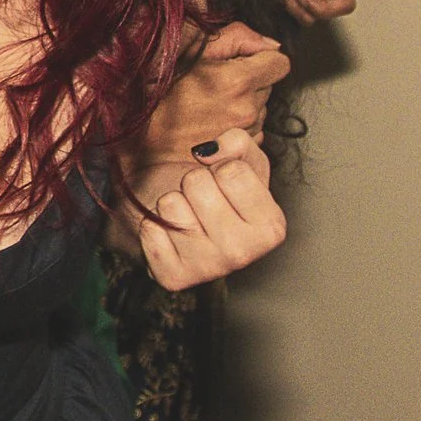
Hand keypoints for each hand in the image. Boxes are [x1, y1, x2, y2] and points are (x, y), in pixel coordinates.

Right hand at [127, 22, 287, 207]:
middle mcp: (247, 109)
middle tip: (214, 84)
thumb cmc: (156, 95)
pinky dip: (237, 126)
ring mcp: (244, 134)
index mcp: (237, 81)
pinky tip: (210, 125)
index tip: (241, 62)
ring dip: (243, 104)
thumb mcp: (190, 50)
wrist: (139, 146)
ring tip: (208, 106)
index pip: (280, 64)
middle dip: (250, 81)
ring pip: (261, 109)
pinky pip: (252, 132)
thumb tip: (270, 44)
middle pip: (269, 86)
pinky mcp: (239, 152)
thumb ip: (238, 37)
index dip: (262, 59)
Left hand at [133, 128, 286, 290]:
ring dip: (173, 201)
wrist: (198, 234)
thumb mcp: (246, 161)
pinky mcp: (173, 278)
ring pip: (170, 204)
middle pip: (197, 183)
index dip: (221, 167)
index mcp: (271, 227)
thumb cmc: (226, 195)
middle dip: (195, 182)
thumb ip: (237, 142)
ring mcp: (207, 269)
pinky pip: (149, 228)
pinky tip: (171, 234)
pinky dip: (154, 224)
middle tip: (202, 200)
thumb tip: (206, 152)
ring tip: (188, 215)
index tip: (225, 184)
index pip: (231, 171)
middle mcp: (243, 254)